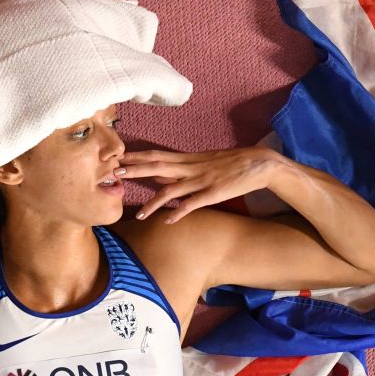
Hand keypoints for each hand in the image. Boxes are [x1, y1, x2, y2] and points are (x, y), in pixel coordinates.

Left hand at [116, 146, 278, 223]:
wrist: (259, 163)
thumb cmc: (232, 163)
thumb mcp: (203, 162)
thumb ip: (180, 169)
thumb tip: (158, 176)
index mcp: (189, 159)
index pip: (157, 155)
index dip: (137, 157)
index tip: (119, 157)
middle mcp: (192, 168)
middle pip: (158, 168)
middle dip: (136, 170)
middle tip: (115, 173)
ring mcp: (202, 180)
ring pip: (171, 191)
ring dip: (153, 202)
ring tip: (138, 214)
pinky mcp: (213, 193)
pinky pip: (192, 204)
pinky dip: (179, 212)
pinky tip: (168, 220)